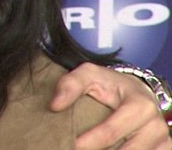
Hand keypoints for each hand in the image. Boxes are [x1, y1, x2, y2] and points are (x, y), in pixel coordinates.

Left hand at [50, 62, 170, 148]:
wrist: (136, 91)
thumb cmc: (109, 83)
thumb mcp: (89, 74)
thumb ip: (70, 84)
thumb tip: (55, 105)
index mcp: (140, 105)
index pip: (110, 132)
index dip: (87, 143)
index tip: (70, 145)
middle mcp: (156, 126)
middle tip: (74, 149)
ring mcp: (162, 141)